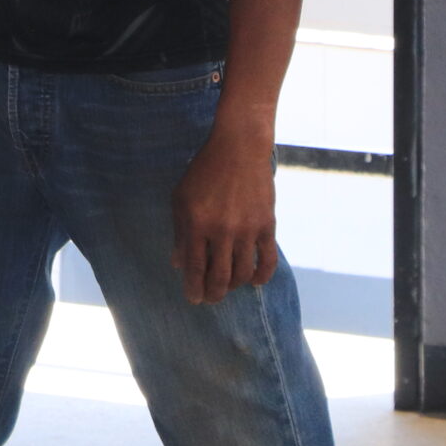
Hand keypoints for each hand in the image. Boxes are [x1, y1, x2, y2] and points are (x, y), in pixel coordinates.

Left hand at [171, 121, 278, 303]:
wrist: (239, 146)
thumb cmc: (204, 170)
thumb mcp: (181, 197)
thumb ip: (180, 233)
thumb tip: (178, 265)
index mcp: (196, 223)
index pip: (194, 268)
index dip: (193, 288)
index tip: (193, 299)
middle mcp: (221, 230)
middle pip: (219, 277)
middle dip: (213, 294)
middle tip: (210, 298)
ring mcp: (246, 229)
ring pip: (242, 274)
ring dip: (234, 287)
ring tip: (228, 287)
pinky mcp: (267, 225)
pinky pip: (267, 261)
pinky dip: (261, 277)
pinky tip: (254, 282)